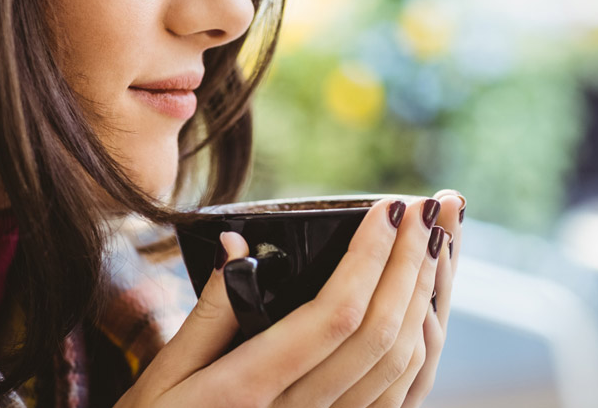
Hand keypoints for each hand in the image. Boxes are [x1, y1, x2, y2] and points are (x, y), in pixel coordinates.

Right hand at [115, 191, 464, 407]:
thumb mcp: (162, 379)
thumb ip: (207, 314)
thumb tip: (236, 244)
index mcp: (250, 391)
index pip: (335, 315)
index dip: (371, 257)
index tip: (386, 209)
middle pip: (380, 334)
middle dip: (411, 264)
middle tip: (425, 210)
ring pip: (401, 366)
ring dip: (425, 298)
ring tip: (434, 244)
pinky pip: (399, 396)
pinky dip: (422, 345)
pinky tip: (423, 305)